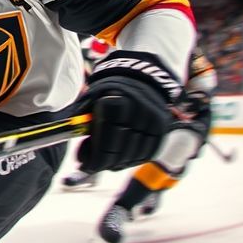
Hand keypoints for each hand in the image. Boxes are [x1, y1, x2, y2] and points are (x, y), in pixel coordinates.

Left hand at [75, 51, 180, 172]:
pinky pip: (148, 153)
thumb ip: (83, 125)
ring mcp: (152, 119)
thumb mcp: (91, 100)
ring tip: (107, 160)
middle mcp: (136, 110)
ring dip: (118, 163)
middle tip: (93, 165)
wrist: (139, 77)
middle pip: (119, 151)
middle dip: (104, 163)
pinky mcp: (162, 127)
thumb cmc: (109, 92)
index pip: (104, 143)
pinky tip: (123, 157)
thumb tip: (80, 155)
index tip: (84, 164)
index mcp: (114, 102)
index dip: (93, 159)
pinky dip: (134, 159)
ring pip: (134, 156)